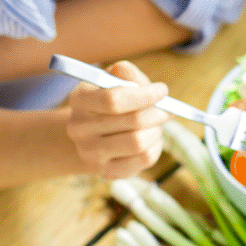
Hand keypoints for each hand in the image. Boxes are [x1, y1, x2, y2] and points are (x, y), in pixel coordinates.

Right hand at [65, 60, 169, 179]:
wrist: (94, 133)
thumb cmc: (110, 101)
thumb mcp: (115, 80)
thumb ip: (126, 73)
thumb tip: (131, 74)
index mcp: (79, 99)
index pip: (113, 100)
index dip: (144, 95)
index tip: (162, 90)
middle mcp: (79, 128)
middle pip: (132, 122)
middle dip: (157, 113)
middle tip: (166, 108)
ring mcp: (90, 153)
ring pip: (139, 143)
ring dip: (156, 130)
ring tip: (155, 124)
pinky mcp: (106, 172)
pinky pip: (143, 160)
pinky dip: (155, 147)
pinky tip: (150, 139)